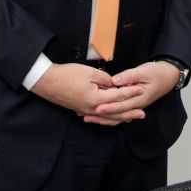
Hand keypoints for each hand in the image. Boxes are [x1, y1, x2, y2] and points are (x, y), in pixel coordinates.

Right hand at [31, 63, 145, 124]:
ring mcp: (86, 111)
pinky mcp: (81, 110)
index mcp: (96, 99)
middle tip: (142, 113)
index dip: (130, 92)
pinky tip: (112, 117)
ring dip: (120, 118)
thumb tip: (114, 84)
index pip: (117, 97)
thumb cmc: (67, 75)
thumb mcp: (89, 72)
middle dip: (129, 112)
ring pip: (107, 118)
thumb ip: (104, 79)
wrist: (48, 82)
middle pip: (115, 113)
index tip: (140, 89)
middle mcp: (93, 109)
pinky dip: (109, 118)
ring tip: (131, 118)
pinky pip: (99, 117)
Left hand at [83, 60, 178, 125]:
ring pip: (117, 115)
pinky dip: (109, 114)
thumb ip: (129, 76)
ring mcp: (134, 105)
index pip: (121, 105)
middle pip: (117, 114)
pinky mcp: (131, 103)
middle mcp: (136, 105)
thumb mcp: (143, 72)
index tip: (97, 108)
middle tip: (87, 116)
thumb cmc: (156, 73)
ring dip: (103, 118)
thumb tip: (115, 81)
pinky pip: (119, 112)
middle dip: (102, 116)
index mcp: (139, 99)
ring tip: (88, 117)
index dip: (109, 107)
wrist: (167, 76)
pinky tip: (98, 114)